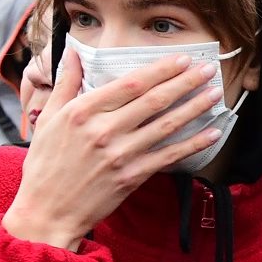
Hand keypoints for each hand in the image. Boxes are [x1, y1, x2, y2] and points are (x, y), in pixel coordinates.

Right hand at [3, 50, 227, 249]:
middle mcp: (104, 130)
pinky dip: (194, 144)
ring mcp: (121, 154)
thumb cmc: (46, 163)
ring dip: (195, 107)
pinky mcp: (133, 176)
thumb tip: (74, 52)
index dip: (160, 70)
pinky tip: (213, 132)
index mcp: (83, 111)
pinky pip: (170, 156)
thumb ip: (66, 83)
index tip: (182, 59)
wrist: (48, 209)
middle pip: (154, 100)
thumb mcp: (50, 119)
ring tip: (215, 93)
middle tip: (208, 69)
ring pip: (167, 125)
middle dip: (185, 82)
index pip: (131, 83)